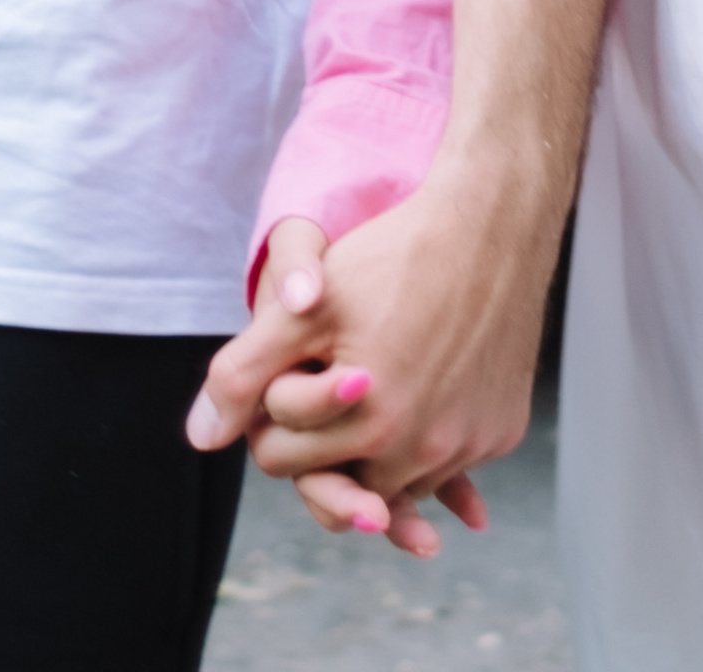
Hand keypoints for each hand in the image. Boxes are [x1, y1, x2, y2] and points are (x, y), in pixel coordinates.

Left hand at [188, 183, 548, 558]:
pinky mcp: (502, 433)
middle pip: (341, 477)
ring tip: (370, 386)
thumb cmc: (394, 257)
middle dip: (321, 438)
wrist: (494, 222)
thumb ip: (245, 373)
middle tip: (327, 379)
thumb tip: (200, 441)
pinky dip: (429, 438)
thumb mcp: (306, 307)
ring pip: (398, 480)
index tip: (290, 370)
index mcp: (371, 426)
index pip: (282, 460)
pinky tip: (420, 392)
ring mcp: (470, 445)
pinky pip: (450, 461)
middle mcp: (425, 451)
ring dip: (378, 447)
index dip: (273, 414)